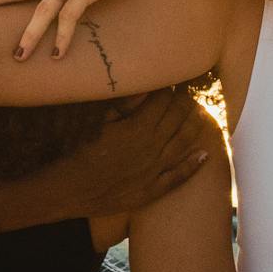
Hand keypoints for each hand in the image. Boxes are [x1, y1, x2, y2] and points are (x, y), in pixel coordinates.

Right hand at [38, 90, 219, 219]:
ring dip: (195, 127)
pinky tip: (205, 154)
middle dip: (186, 102)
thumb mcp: (98, 123)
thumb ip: (124, 106)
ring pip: (183, 144)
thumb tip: (145, 88)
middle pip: (177, 119)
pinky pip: (178, 177)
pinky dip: (193, 165)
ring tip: (203, 113)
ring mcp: (153, 171)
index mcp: (137, 128)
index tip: (176, 79)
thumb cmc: (77, 153)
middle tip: (193, 90)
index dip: (171, 88)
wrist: (67, 192)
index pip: (163, 101)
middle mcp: (151, 148)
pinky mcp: (151, 191)